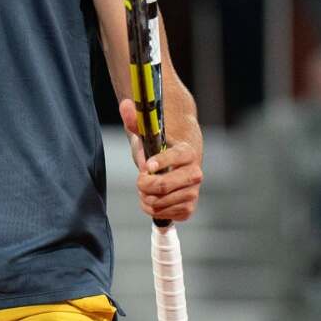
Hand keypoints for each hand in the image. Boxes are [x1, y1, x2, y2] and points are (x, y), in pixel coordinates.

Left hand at [118, 98, 202, 221]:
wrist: (178, 161)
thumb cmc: (160, 145)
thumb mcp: (147, 132)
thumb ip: (135, 120)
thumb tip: (125, 105)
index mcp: (187, 152)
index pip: (176, 157)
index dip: (160, 162)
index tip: (147, 165)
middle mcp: (195, 173)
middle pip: (164, 185)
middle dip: (144, 184)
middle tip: (140, 179)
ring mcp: (193, 192)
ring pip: (160, 202)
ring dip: (145, 197)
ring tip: (144, 188)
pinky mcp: (189, 208)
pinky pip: (165, 215)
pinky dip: (151, 209)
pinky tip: (152, 198)